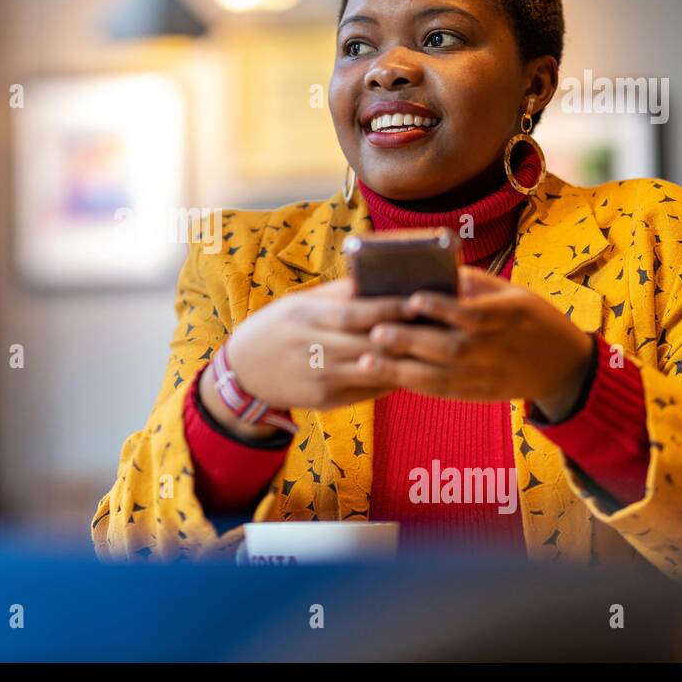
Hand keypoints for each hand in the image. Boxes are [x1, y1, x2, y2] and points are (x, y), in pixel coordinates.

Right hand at [215, 277, 413, 430]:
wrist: (244, 372)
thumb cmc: (277, 328)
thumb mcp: (298, 304)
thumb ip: (336, 295)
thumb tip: (376, 279)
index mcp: (306, 318)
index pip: (356, 313)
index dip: (389, 309)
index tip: (417, 301)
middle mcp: (313, 349)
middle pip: (369, 344)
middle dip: (405, 336)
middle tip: (437, 326)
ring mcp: (319, 378)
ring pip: (372, 370)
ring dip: (402, 361)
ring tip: (428, 350)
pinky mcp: (324, 402)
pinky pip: (366, 392)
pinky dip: (388, 381)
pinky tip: (407, 371)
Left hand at [358, 266, 593, 414]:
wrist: (565, 367)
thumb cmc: (532, 319)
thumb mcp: (514, 294)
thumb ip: (475, 284)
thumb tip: (432, 268)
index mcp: (510, 316)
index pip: (474, 314)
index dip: (443, 308)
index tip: (412, 299)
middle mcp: (498, 349)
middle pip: (450, 348)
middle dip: (410, 342)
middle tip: (376, 332)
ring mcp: (488, 375)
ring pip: (441, 377)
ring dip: (401, 371)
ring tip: (367, 362)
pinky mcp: (480, 395)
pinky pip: (444, 393)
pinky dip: (414, 386)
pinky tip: (386, 377)